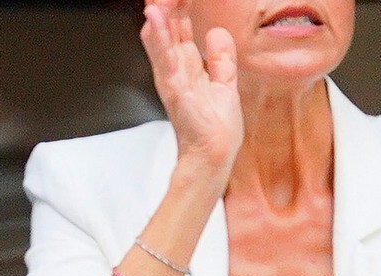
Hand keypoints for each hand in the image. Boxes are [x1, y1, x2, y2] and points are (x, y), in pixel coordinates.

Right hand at [142, 0, 242, 184]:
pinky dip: (159, 35)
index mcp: (185, 64)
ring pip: (159, 34)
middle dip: (168, 3)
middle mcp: (174, 67)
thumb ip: (220, 59)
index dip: (181, 5)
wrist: (214, 155)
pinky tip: (155, 16)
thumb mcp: (224, 84)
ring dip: (161, 10)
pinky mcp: (173, 87)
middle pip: (166, 24)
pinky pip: (163, 57)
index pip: (178, 25)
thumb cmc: (215, 128)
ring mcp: (171, 76)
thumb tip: (218, 33)